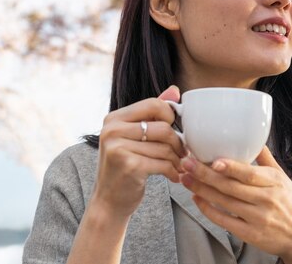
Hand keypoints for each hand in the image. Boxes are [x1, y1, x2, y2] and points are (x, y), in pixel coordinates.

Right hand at [91, 85, 185, 218]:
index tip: (174, 131)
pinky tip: (173, 176)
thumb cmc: (127, 166)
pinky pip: (163, 163)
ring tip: (178, 165)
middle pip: (163, 127)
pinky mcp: (128, 166)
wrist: (110, 201)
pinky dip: (173, 171)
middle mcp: (112, 130)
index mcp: (114, 118)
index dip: (171, 117)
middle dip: (178, 142)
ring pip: (165, 147)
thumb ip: (153, 113)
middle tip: (182, 153)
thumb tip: (175, 90)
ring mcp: (118, 148)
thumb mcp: (135, 136)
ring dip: (177, 159)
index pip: (154, 104)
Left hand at [180, 147, 291, 263]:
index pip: (249, 174)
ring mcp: (257, 218)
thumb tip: (255, 139)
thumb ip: (267, 160)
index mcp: (274, 182)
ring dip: (202, 190)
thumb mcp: (284, 179)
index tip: (212, 160)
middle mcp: (266, 199)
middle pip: (231, 186)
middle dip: (205, 175)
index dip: (230, 167)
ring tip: (186, 178)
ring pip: (224, 202)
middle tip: (187, 164)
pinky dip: (208, 210)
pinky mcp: (250, 234)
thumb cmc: (291, 205)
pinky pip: (224, 221)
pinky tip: (197, 199)